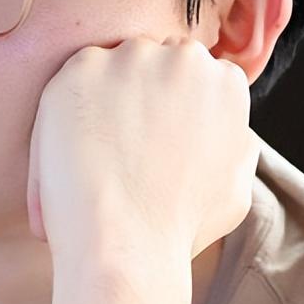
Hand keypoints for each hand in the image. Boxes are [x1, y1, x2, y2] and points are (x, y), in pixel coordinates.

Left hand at [26, 35, 258, 264]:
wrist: (125, 244)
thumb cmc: (181, 227)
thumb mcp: (237, 185)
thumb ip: (235, 143)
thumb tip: (231, 128)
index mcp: (225, 81)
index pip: (190, 76)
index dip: (167, 108)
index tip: (152, 139)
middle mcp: (183, 58)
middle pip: (152, 62)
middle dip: (138, 95)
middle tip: (123, 147)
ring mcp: (131, 58)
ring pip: (112, 68)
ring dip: (103, 99)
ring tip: (97, 155)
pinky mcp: (82, 68)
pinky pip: (73, 80)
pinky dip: (66, 111)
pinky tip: (74, 151)